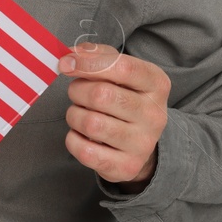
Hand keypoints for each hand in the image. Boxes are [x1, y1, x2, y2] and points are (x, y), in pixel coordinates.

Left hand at [58, 41, 169, 191]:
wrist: (140, 143)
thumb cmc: (124, 98)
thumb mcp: (120, 71)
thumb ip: (98, 56)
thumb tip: (71, 55)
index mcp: (156, 83)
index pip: (122, 67)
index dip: (87, 63)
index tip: (65, 63)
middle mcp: (155, 114)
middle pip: (102, 95)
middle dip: (77, 91)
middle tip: (76, 93)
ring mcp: (143, 143)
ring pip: (91, 124)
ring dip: (74, 115)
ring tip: (79, 114)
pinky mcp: (127, 166)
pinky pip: (85, 151)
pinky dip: (73, 140)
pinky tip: (81, 135)